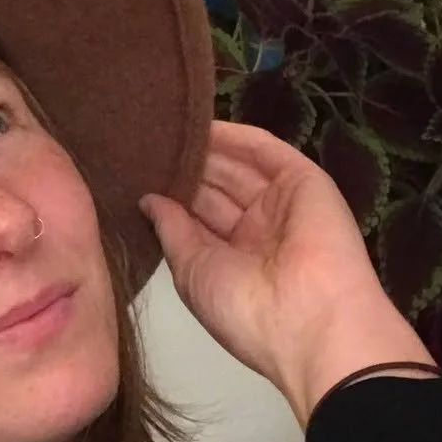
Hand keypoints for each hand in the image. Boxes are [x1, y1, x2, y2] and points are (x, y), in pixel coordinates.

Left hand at [141, 120, 430, 419]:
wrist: (309, 319)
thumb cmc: (243, 311)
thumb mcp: (193, 273)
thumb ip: (172, 231)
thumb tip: (148, 201)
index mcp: (235, 263)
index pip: (198, 218)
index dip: (170, 196)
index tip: (133, 175)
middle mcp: (259, 232)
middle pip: (216, 189)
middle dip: (184, 169)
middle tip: (143, 144)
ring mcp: (283, 204)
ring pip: (237, 167)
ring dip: (205, 150)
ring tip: (164, 127)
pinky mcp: (305, 181)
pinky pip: (265, 151)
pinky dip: (236, 137)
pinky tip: (202, 122)